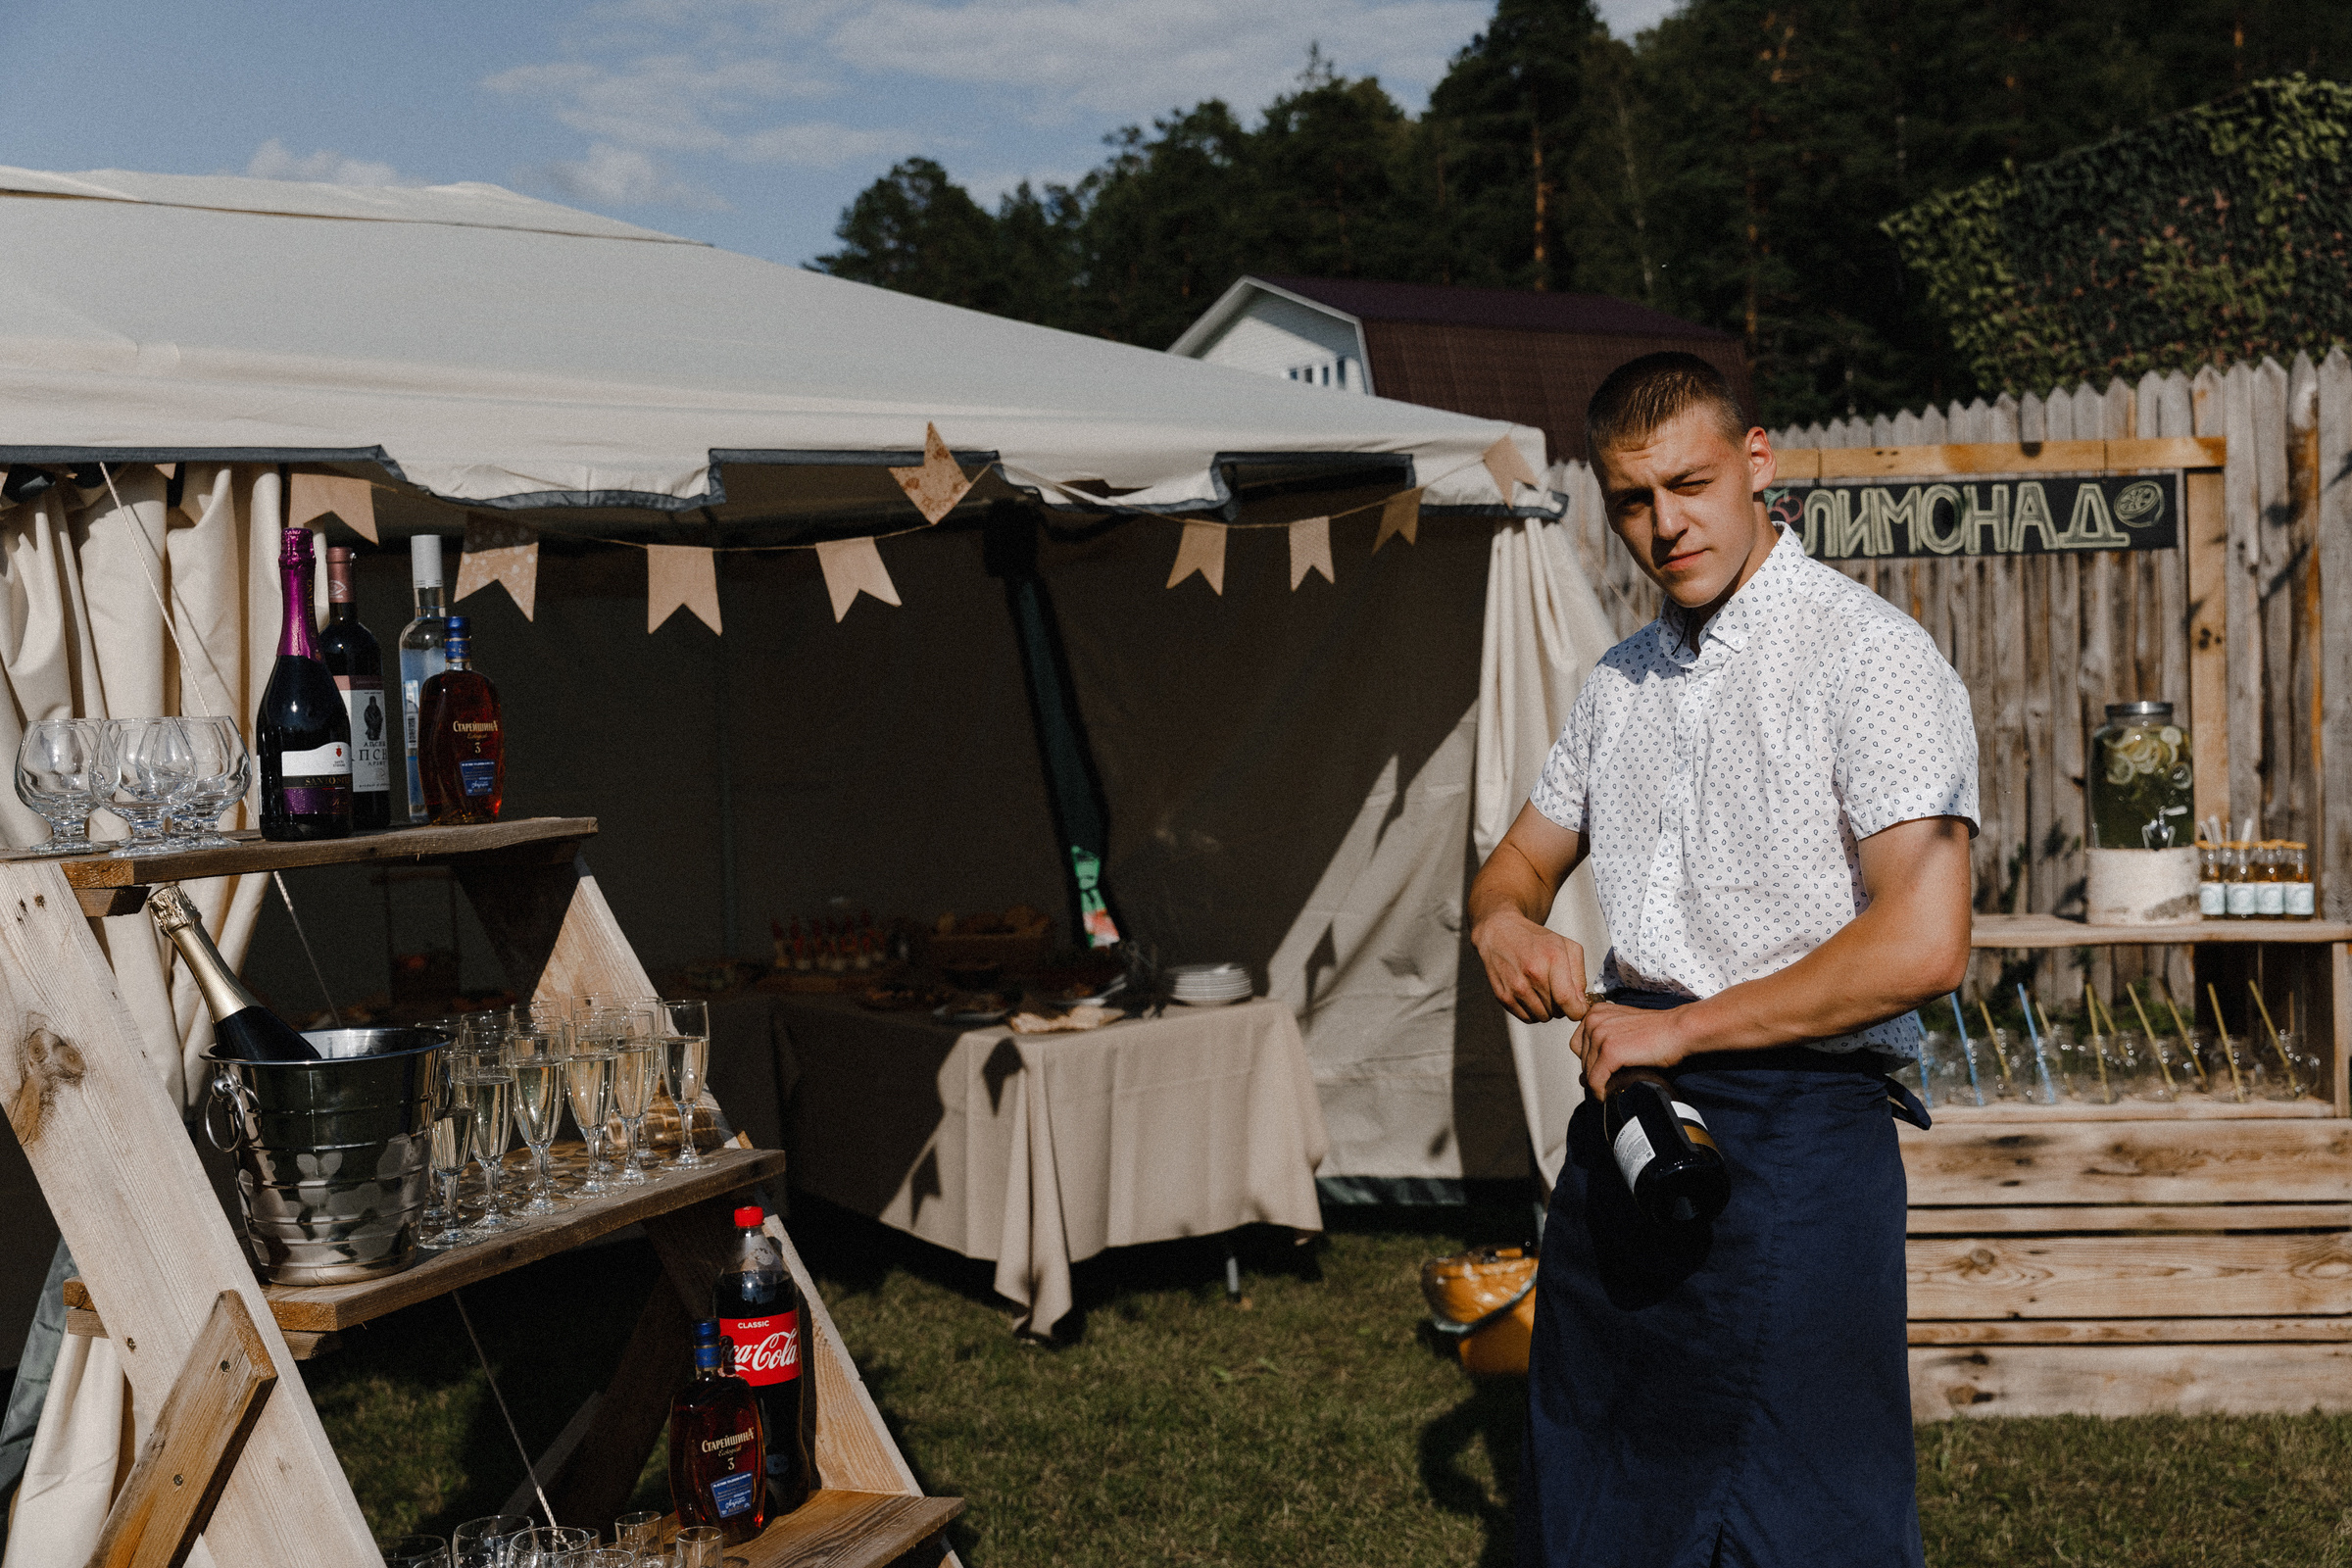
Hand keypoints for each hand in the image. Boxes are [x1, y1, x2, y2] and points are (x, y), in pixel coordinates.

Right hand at [1471, 909, 1590, 1024]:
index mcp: (1551, 958)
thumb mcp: (1565, 946)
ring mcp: (1516, 987)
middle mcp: (1532, 974)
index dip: (1577, 1011)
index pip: (1567, 1000)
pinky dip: (1532, 1011)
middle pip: (1557, 1011)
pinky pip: (1527, 1018)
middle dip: (1562, 1006)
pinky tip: (1531, 995)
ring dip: (1547, 1010)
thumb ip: (1579, 975)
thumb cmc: (1534, 939)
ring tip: (1543, 991)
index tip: (1579, 1008)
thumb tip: (1580, 1003)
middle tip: (1557, 990)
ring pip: (1543, 1017)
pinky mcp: (1503, 997)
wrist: (1499, 933)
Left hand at [1574, 1001, 1693, 1100]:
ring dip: (1598, 1082)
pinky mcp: (1610, 1051)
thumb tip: (1583, 1078)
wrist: (1680, 1030)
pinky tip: (1607, 1095)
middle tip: (1609, 1081)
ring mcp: (1600, 1035)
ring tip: (1612, 1087)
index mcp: (1596, 1013)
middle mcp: (1594, 1020)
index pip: (1578, 1044)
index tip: (1601, 1070)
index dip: (1589, 1060)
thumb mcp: (1622, 1032)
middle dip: (1593, 1071)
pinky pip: (1595, 1079)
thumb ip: (1602, 1047)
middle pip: (1581, 1058)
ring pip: (1587, 1070)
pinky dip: (1600, 1091)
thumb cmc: (1658, 1032)